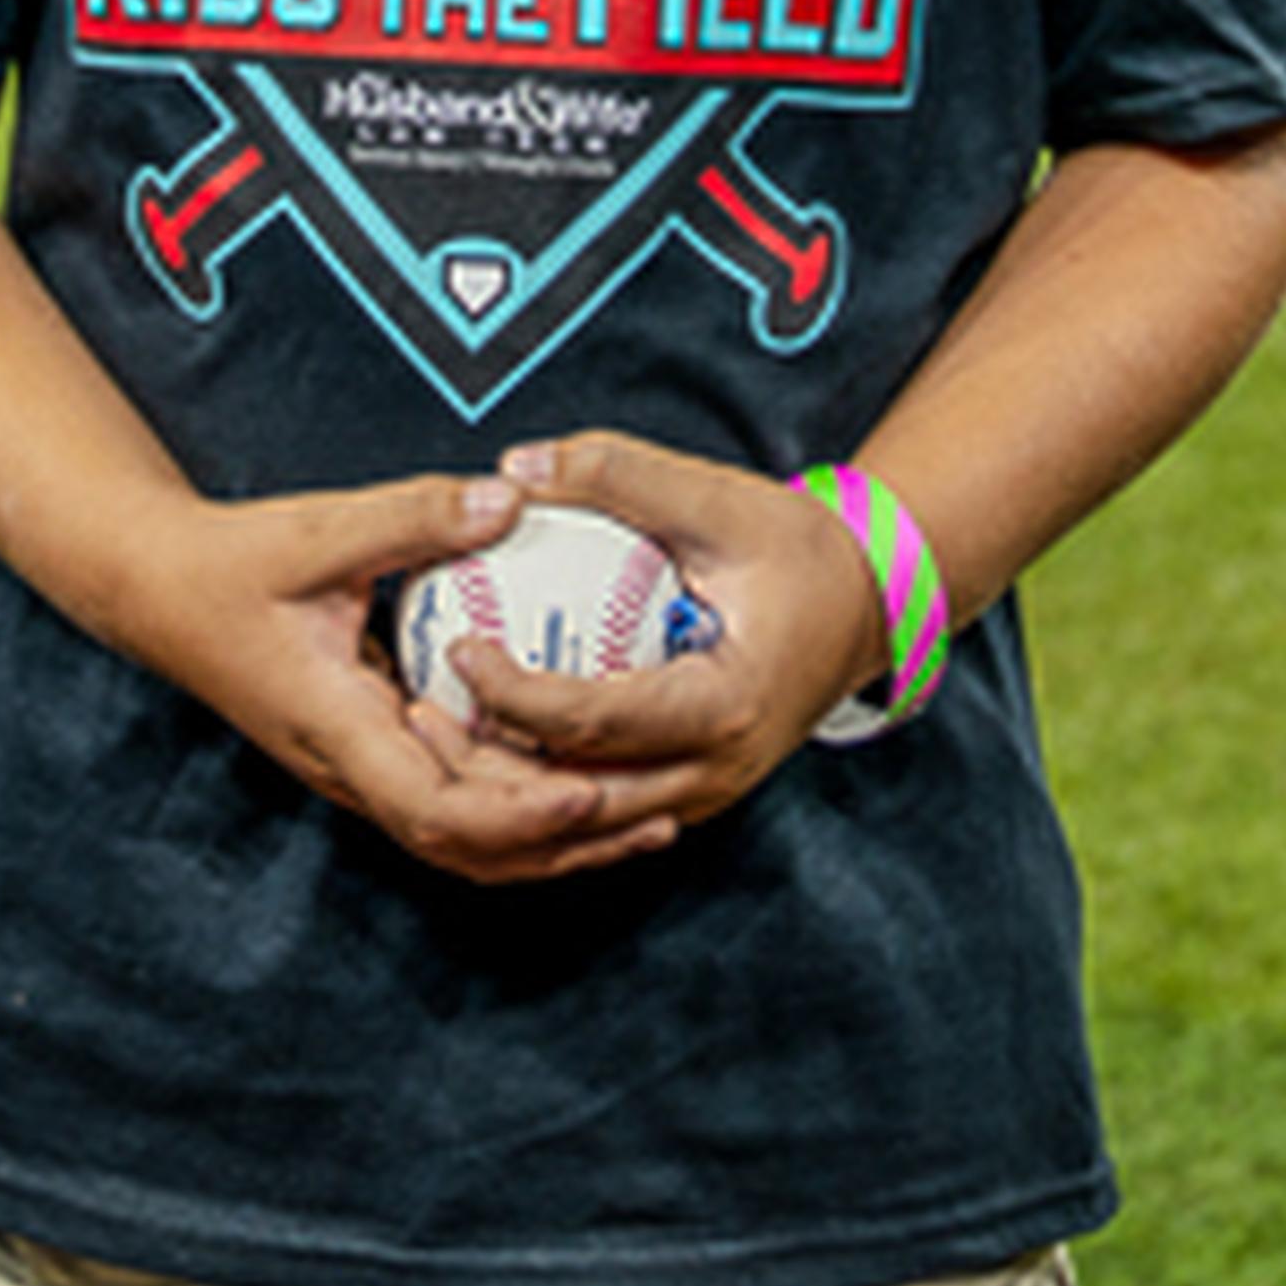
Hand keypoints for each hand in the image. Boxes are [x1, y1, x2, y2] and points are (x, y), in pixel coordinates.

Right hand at [122, 470, 685, 889]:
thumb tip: (508, 500)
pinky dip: (518, 801)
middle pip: (470, 847)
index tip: (592, 789)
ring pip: (467, 835)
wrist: (165, 595)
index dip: (519, 816)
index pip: (437, 811)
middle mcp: (354, 772)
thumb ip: (412, 518)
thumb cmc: (235, 563)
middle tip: (658, 813)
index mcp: (340, 731)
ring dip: (549, 837)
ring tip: (642, 814)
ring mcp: (363, 770)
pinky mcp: (373, 750)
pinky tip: (578, 770)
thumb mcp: (318, 531)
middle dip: (562, 843)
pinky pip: (455, 796)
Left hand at [440, 431, 888, 835]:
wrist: (867, 606)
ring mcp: (703, 795)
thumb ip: (620, 475)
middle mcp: (712, 771)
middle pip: (576, 797)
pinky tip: (487, 737)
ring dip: (507, 786)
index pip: (593, 721)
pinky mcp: (690, 791)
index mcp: (721, 706)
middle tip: (419, 713)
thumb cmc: (797, 551)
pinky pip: (604, 803)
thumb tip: (515, 466)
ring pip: (584, 820)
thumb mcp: (718, 499)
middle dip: (489, 767)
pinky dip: (543, 781)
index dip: (513, 694)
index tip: (456, 647)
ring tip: (436, 732)